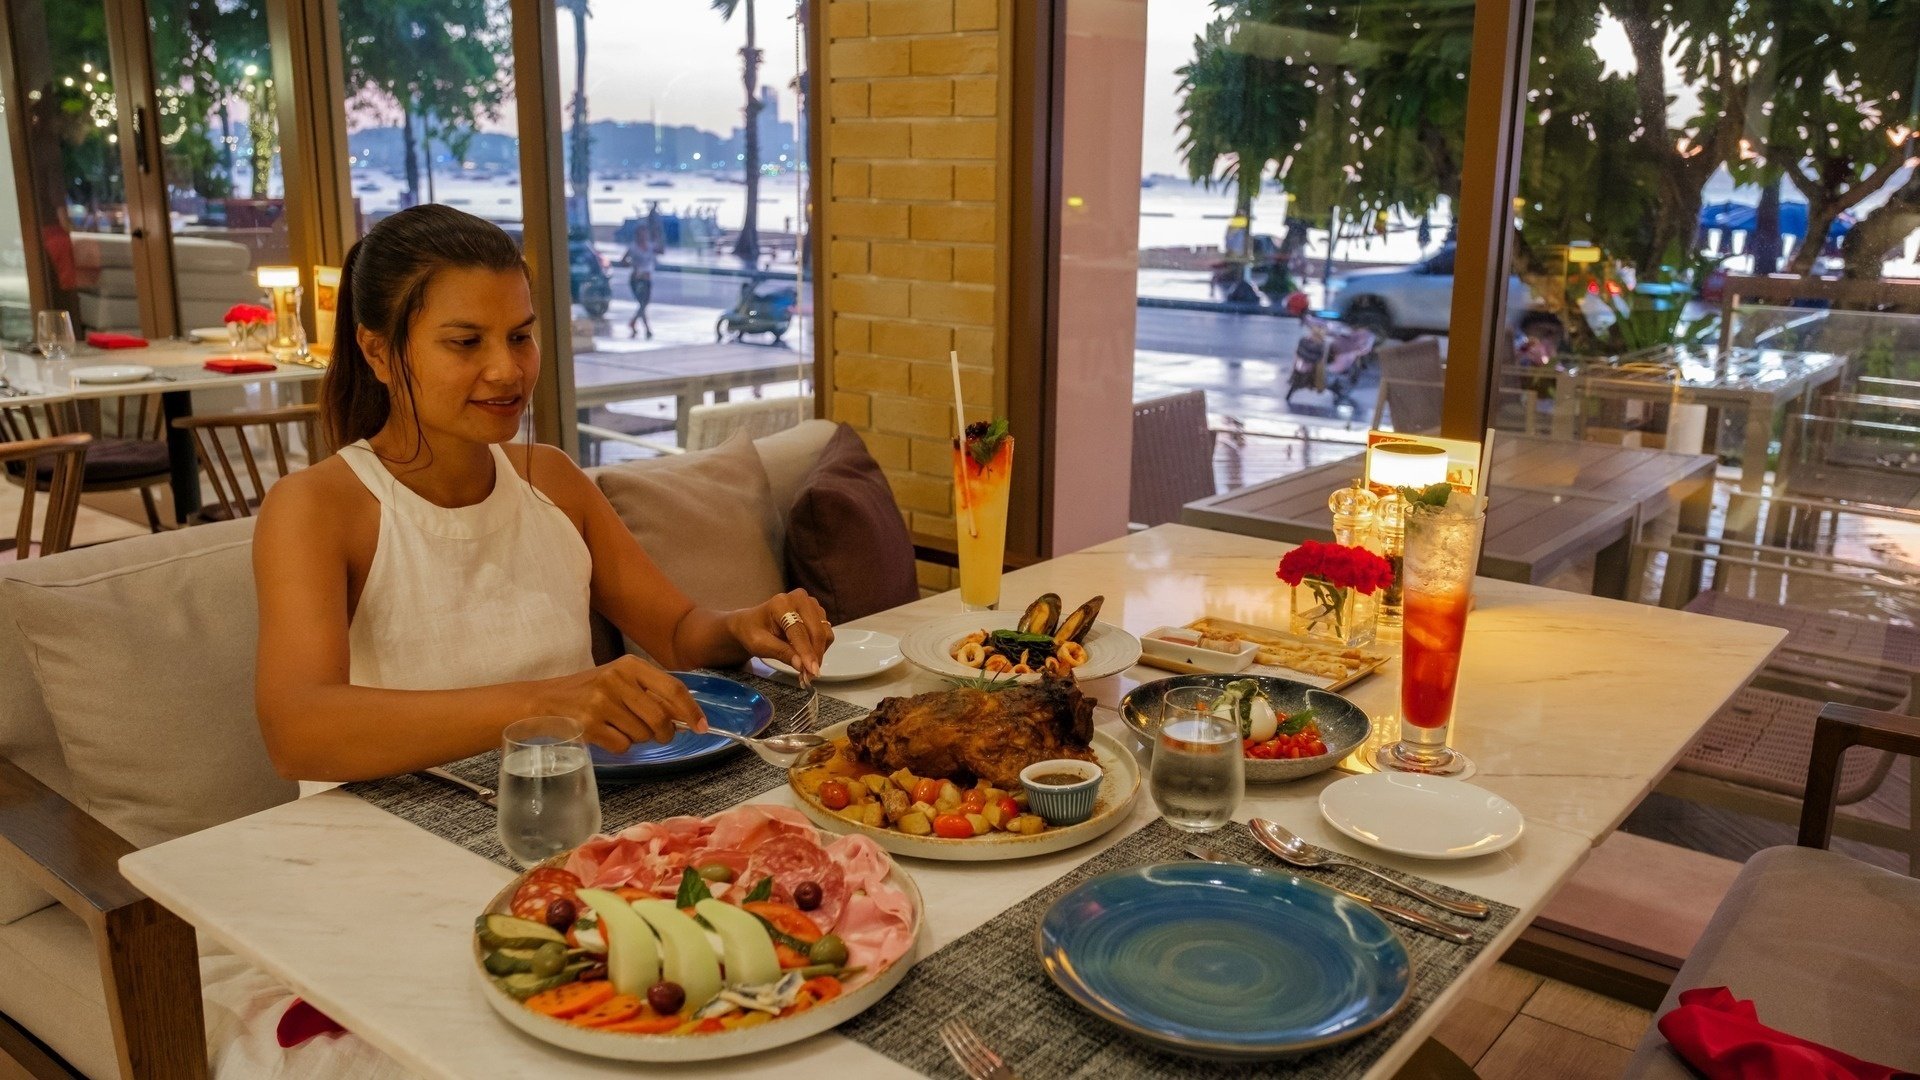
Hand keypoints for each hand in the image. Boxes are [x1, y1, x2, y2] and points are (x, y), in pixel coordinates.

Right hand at [536, 656, 706, 752]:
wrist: (542, 701)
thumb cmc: (587, 692)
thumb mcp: (618, 680)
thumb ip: (650, 692)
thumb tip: (686, 716)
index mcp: (629, 665)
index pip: (673, 688)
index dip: (691, 710)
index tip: (702, 726)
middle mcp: (617, 679)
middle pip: (661, 717)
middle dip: (665, 733)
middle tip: (659, 736)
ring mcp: (601, 702)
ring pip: (642, 734)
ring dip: (638, 738)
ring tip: (619, 727)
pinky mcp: (589, 724)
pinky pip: (622, 745)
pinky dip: (619, 747)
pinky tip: (605, 735)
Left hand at [727, 589, 833, 682]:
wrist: (752, 623)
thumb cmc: (753, 632)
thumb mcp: (760, 644)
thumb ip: (780, 652)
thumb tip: (801, 665)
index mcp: (782, 603)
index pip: (798, 630)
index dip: (806, 652)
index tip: (812, 671)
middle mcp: (800, 598)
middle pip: (816, 631)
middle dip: (815, 655)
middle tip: (810, 676)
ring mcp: (811, 603)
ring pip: (824, 632)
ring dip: (818, 653)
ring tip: (806, 668)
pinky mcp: (817, 611)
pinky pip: (826, 632)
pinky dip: (820, 648)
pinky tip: (808, 656)